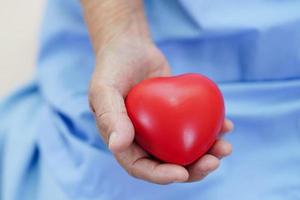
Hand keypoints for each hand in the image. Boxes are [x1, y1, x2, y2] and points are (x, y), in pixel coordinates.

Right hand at [89, 27, 233, 183]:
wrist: (130, 46)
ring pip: (185, 148)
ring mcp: (161, 127)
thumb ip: (110, 116)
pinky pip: (194, 125)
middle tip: (214, 162)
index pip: (140, 166)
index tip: (182, 173)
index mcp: (124, 140)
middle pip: (168, 163)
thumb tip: (118, 146)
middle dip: (192, 168)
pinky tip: (226, 125)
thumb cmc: (112, 67)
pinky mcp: (177, 113)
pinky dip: (211, 129)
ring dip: (207, 152)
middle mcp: (143, 137)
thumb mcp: (104, 89)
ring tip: (225, 146)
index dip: (161, 175)